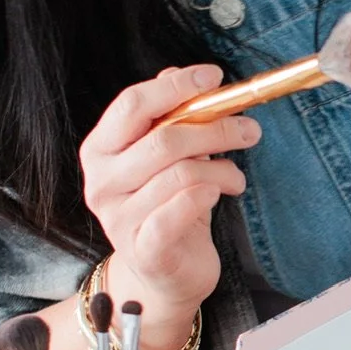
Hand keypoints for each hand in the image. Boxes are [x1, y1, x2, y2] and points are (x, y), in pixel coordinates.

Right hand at [79, 63, 259, 338]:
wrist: (162, 275)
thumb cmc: (166, 207)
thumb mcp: (165, 159)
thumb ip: (169, 117)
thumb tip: (181, 75)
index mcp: (100, 150)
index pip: (132, 104)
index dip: (176, 87)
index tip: (215, 76)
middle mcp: (101, 182)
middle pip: (163, 139)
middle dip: (216, 128)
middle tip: (249, 130)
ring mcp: (119, 218)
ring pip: (183, 173)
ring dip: (223, 168)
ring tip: (236, 177)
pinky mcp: (146, 248)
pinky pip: (184, 208)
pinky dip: (211, 193)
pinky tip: (223, 193)